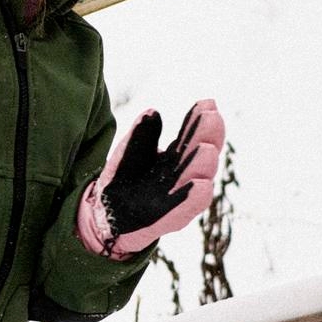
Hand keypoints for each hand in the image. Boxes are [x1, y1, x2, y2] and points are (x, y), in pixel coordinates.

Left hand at [82, 100, 224, 257]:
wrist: (108, 213)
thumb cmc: (124, 179)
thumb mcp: (130, 151)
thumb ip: (142, 134)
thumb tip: (152, 111)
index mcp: (177, 157)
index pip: (193, 136)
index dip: (200, 119)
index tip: (207, 103)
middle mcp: (184, 175)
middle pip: (201, 154)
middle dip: (207, 136)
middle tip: (212, 118)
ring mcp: (179, 197)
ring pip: (198, 180)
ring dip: (203, 165)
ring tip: (206, 149)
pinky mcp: (169, 218)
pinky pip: (185, 210)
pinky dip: (193, 198)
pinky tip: (202, 185)